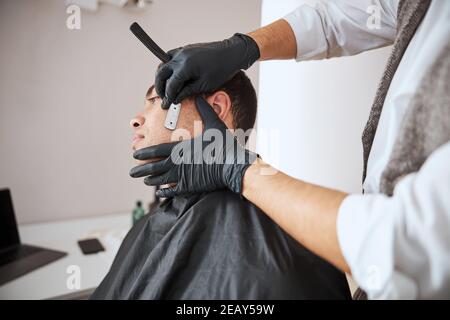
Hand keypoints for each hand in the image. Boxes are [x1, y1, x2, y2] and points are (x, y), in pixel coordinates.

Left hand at [129, 97, 256, 196]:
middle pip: (153, 167)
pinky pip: (172, 191)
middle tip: (131, 172)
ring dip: (151, 180)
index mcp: (180, 148)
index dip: (144, 153)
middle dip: (141, 170)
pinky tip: (160, 193)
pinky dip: (165, 192)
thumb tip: (200, 96)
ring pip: (160, 180)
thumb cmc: (224, 144)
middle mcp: (177, 163)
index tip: (135, 155)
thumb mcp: (214, 124)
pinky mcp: (190, 186)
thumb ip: (204, 110)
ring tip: (145, 181)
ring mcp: (182, 176)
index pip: (156, 151)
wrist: (233, 165)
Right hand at [155, 33, 259, 108]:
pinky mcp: (186, 49)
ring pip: (163, 63)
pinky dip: (168, 67)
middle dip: (160, 87)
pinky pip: (170, 57)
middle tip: (164, 98)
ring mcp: (182, 51)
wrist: (232, 53)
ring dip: (162, 76)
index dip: (168, 97)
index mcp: (185, 67)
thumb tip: (176, 98)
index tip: (166, 105)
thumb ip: (187, 91)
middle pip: (161, 73)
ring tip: (166, 88)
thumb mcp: (204, 85)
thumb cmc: (222, 69)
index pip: (170, 84)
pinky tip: (172, 76)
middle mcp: (181, 57)